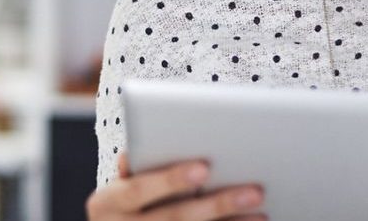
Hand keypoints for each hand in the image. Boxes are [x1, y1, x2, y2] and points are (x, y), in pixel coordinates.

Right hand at [87, 152, 266, 220]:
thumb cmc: (125, 203)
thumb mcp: (119, 187)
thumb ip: (136, 168)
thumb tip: (137, 153)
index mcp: (106, 204)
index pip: (139, 189)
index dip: (170, 179)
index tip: (205, 168)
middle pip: (174, 219)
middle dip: (216, 205)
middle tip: (255, 191)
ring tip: (261, 213)